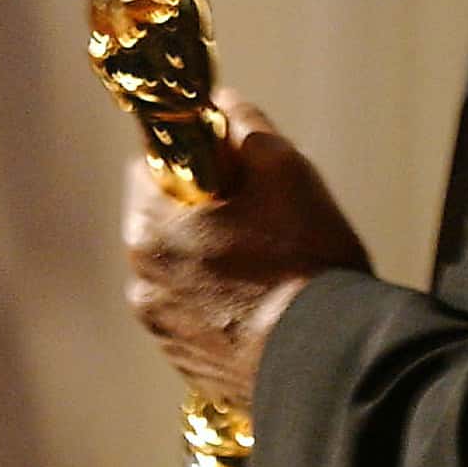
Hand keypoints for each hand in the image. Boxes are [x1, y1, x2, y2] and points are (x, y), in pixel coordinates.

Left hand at [123, 91, 371, 403]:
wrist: (325, 359)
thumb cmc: (302, 260)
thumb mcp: (284, 168)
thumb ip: (245, 125)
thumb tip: (223, 102)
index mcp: (150, 228)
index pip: (152, 166)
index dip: (193, 156)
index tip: (230, 165)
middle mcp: (142, 281)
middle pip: (165, 221)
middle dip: (204, 210)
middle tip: (260, 212)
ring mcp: (162, 329)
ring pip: (180, 269)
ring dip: (209, 258)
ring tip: (268, 263)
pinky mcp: (186, 363)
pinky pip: (195, 313)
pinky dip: (218, 302)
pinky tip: (264, 301)